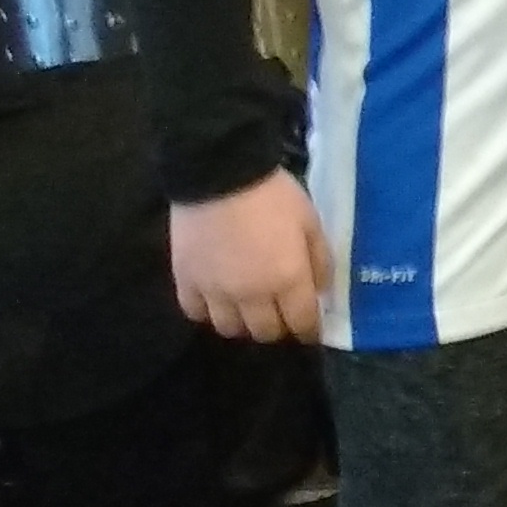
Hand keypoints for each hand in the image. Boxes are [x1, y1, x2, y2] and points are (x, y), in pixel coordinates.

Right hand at [168, 170, 327, 344]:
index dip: (309, 330)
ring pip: (229, 329)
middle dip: (277, 327)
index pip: (301, 323)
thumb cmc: (273, 195)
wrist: (221, 174)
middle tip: (281, 313)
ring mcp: (214, 291)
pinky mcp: (185, 281)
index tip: (311, 329)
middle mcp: (250, 295)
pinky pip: (195, 312)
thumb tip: (321, 291)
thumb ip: (320, 260)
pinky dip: (208, 311)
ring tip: (248, 307)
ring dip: (243, 323)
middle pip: (264, 332)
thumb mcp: (310, 221)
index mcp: (286, 280)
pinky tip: (216, 298)